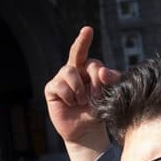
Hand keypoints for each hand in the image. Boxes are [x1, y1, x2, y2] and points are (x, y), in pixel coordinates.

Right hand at [43, 26, 120, 160]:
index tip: (95, 48)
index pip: (92, 60)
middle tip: (87, 30)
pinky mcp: (52, 89)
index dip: (94, 60)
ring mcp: (61, 79)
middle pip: (77, 52)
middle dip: (82, 40)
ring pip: (70, 71)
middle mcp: (75, 71)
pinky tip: (71, 103)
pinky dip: (69, 96)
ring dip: (79, 88)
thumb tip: (103, 71)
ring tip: (82, 101)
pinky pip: (60, 85)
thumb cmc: (97, 111)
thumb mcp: (107, 96)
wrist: (86, 130)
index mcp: (89, 71)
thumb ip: (109, 82)